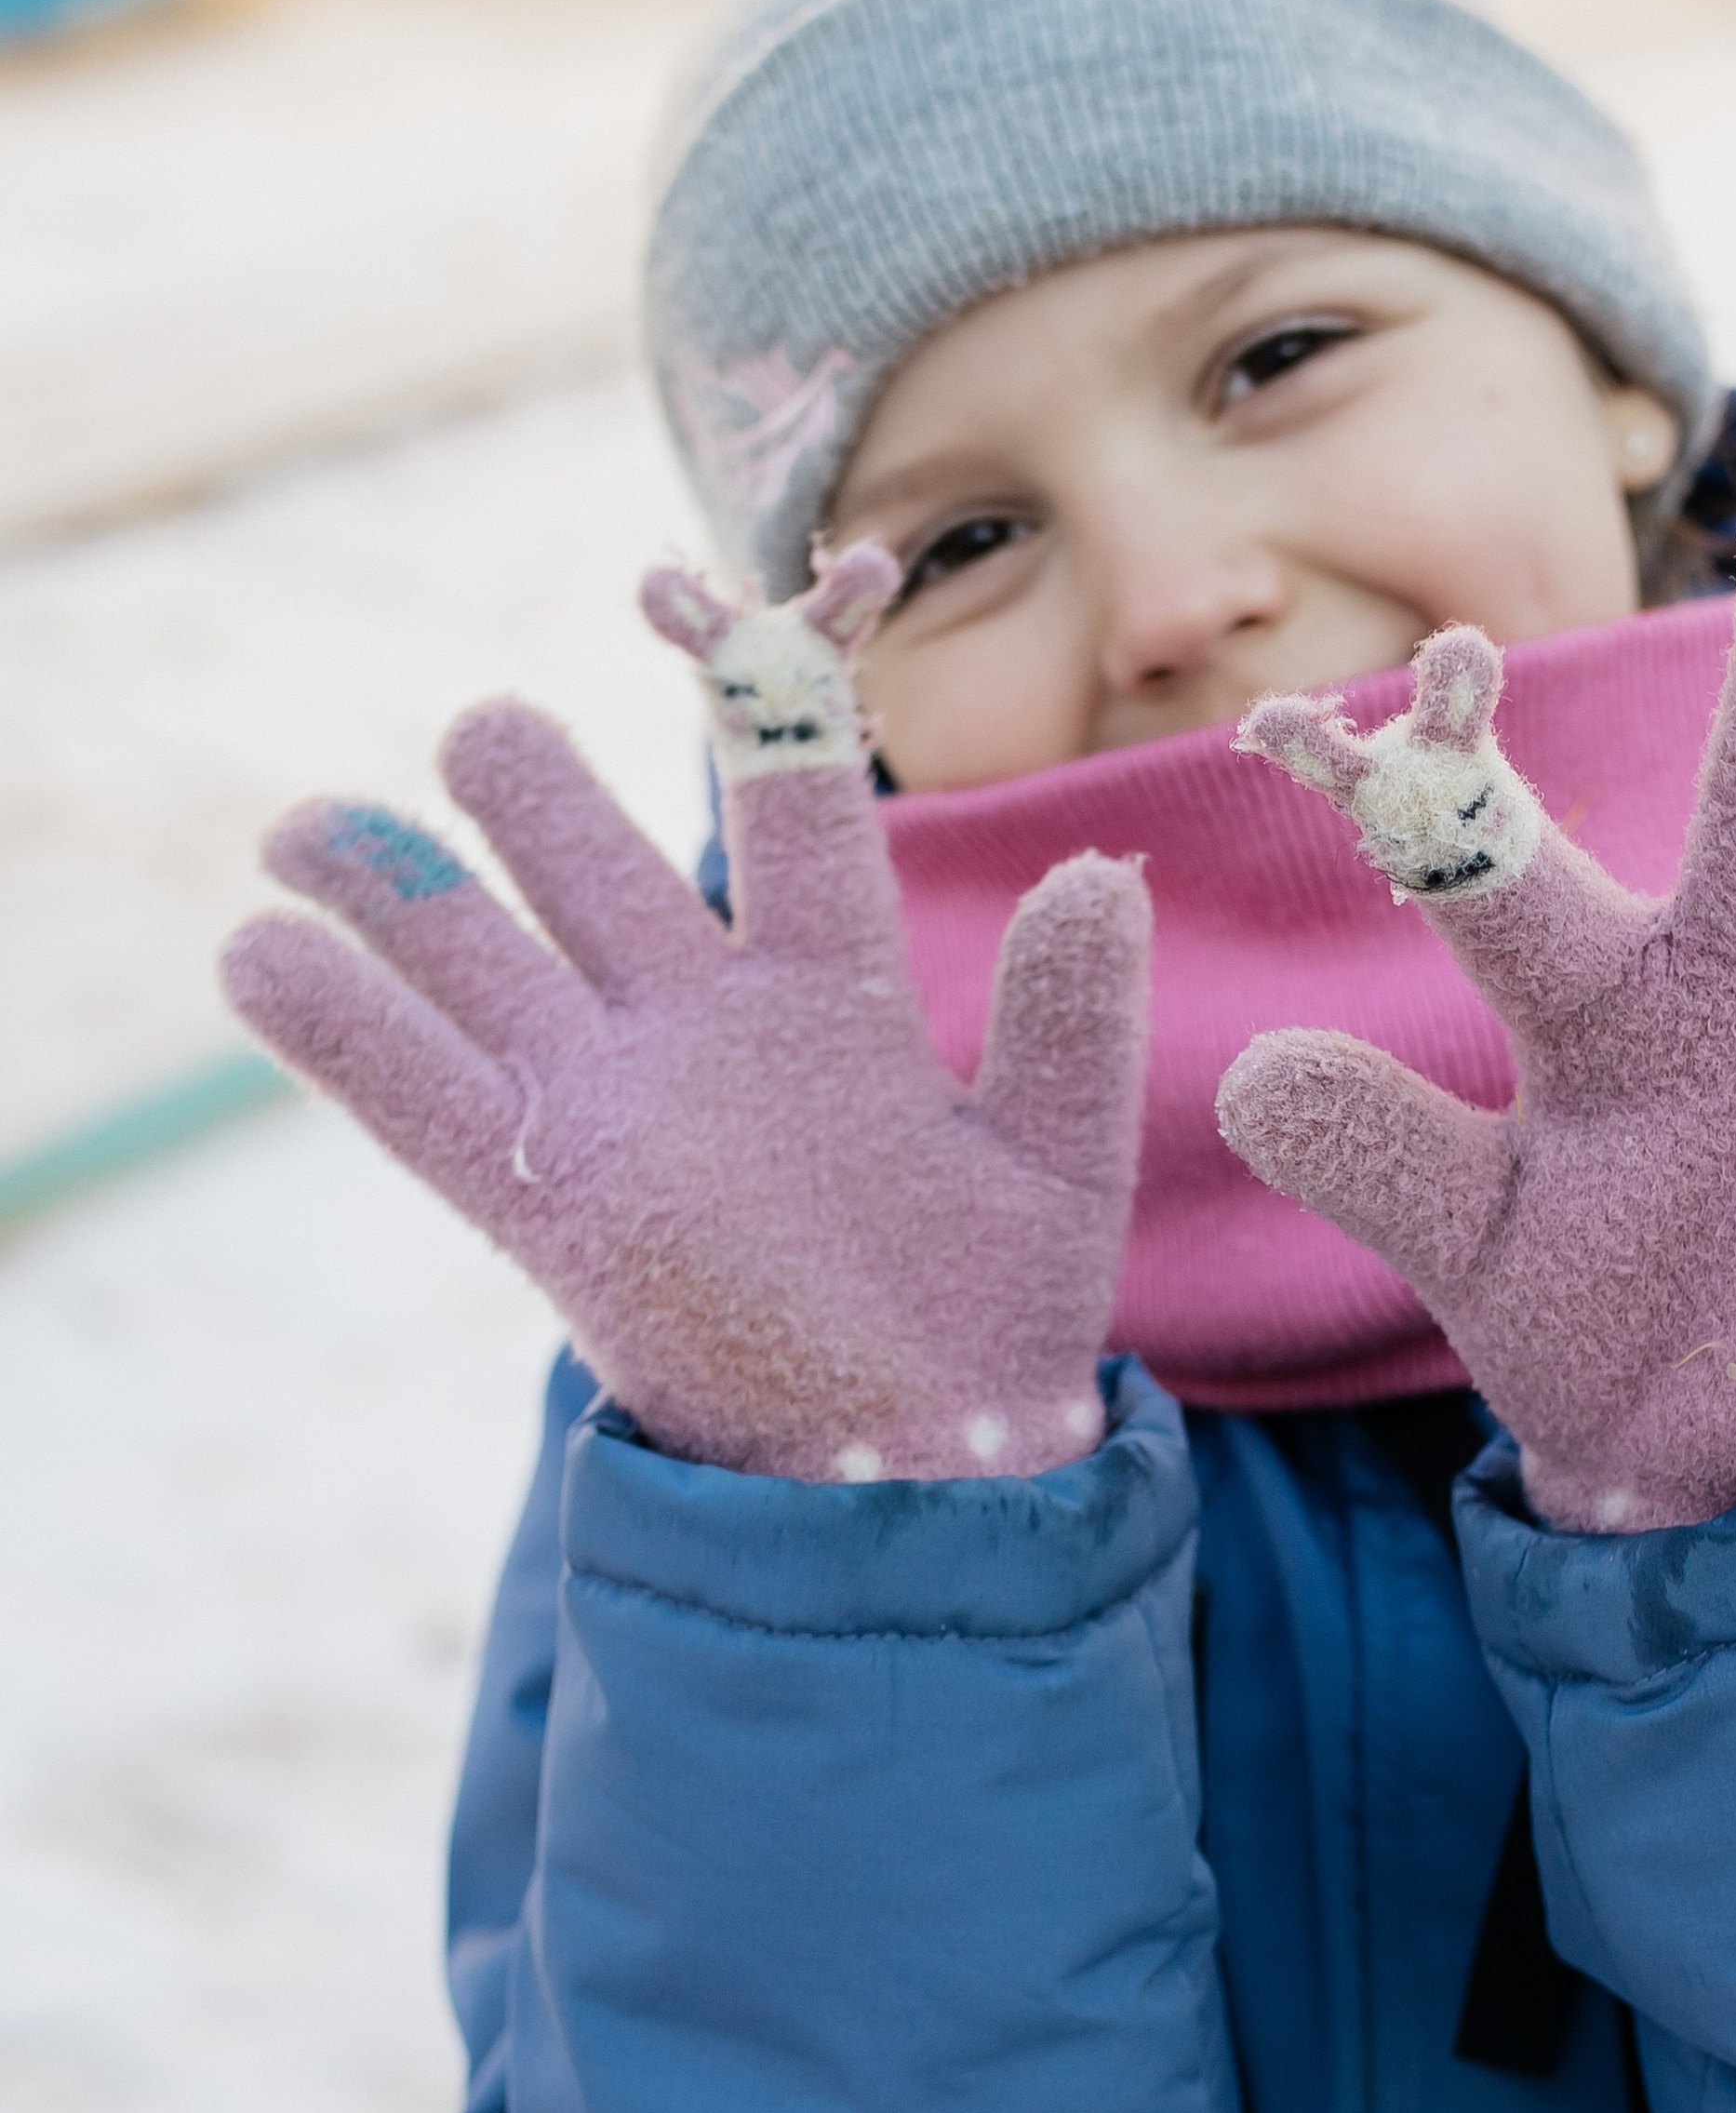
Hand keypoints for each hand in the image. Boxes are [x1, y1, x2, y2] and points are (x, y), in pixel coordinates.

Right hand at [222, 547, 1150, 1486]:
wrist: (919, 1475)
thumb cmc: (993, 1325)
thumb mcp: (1057, 1170)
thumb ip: (1070, 1024)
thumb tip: (1104, 875)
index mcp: (838, 996)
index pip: (799, 825)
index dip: (775, 728)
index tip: (757, 638)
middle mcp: (707, 1027)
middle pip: (597, 866)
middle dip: (532, 795)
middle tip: (482, 731)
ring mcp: (616, 1106)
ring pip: (484, 961)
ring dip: (393, 887)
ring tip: (304, 825)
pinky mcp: (549, 1201)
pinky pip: (425, 1099)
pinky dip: (340, 1030)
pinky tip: (255, 954)